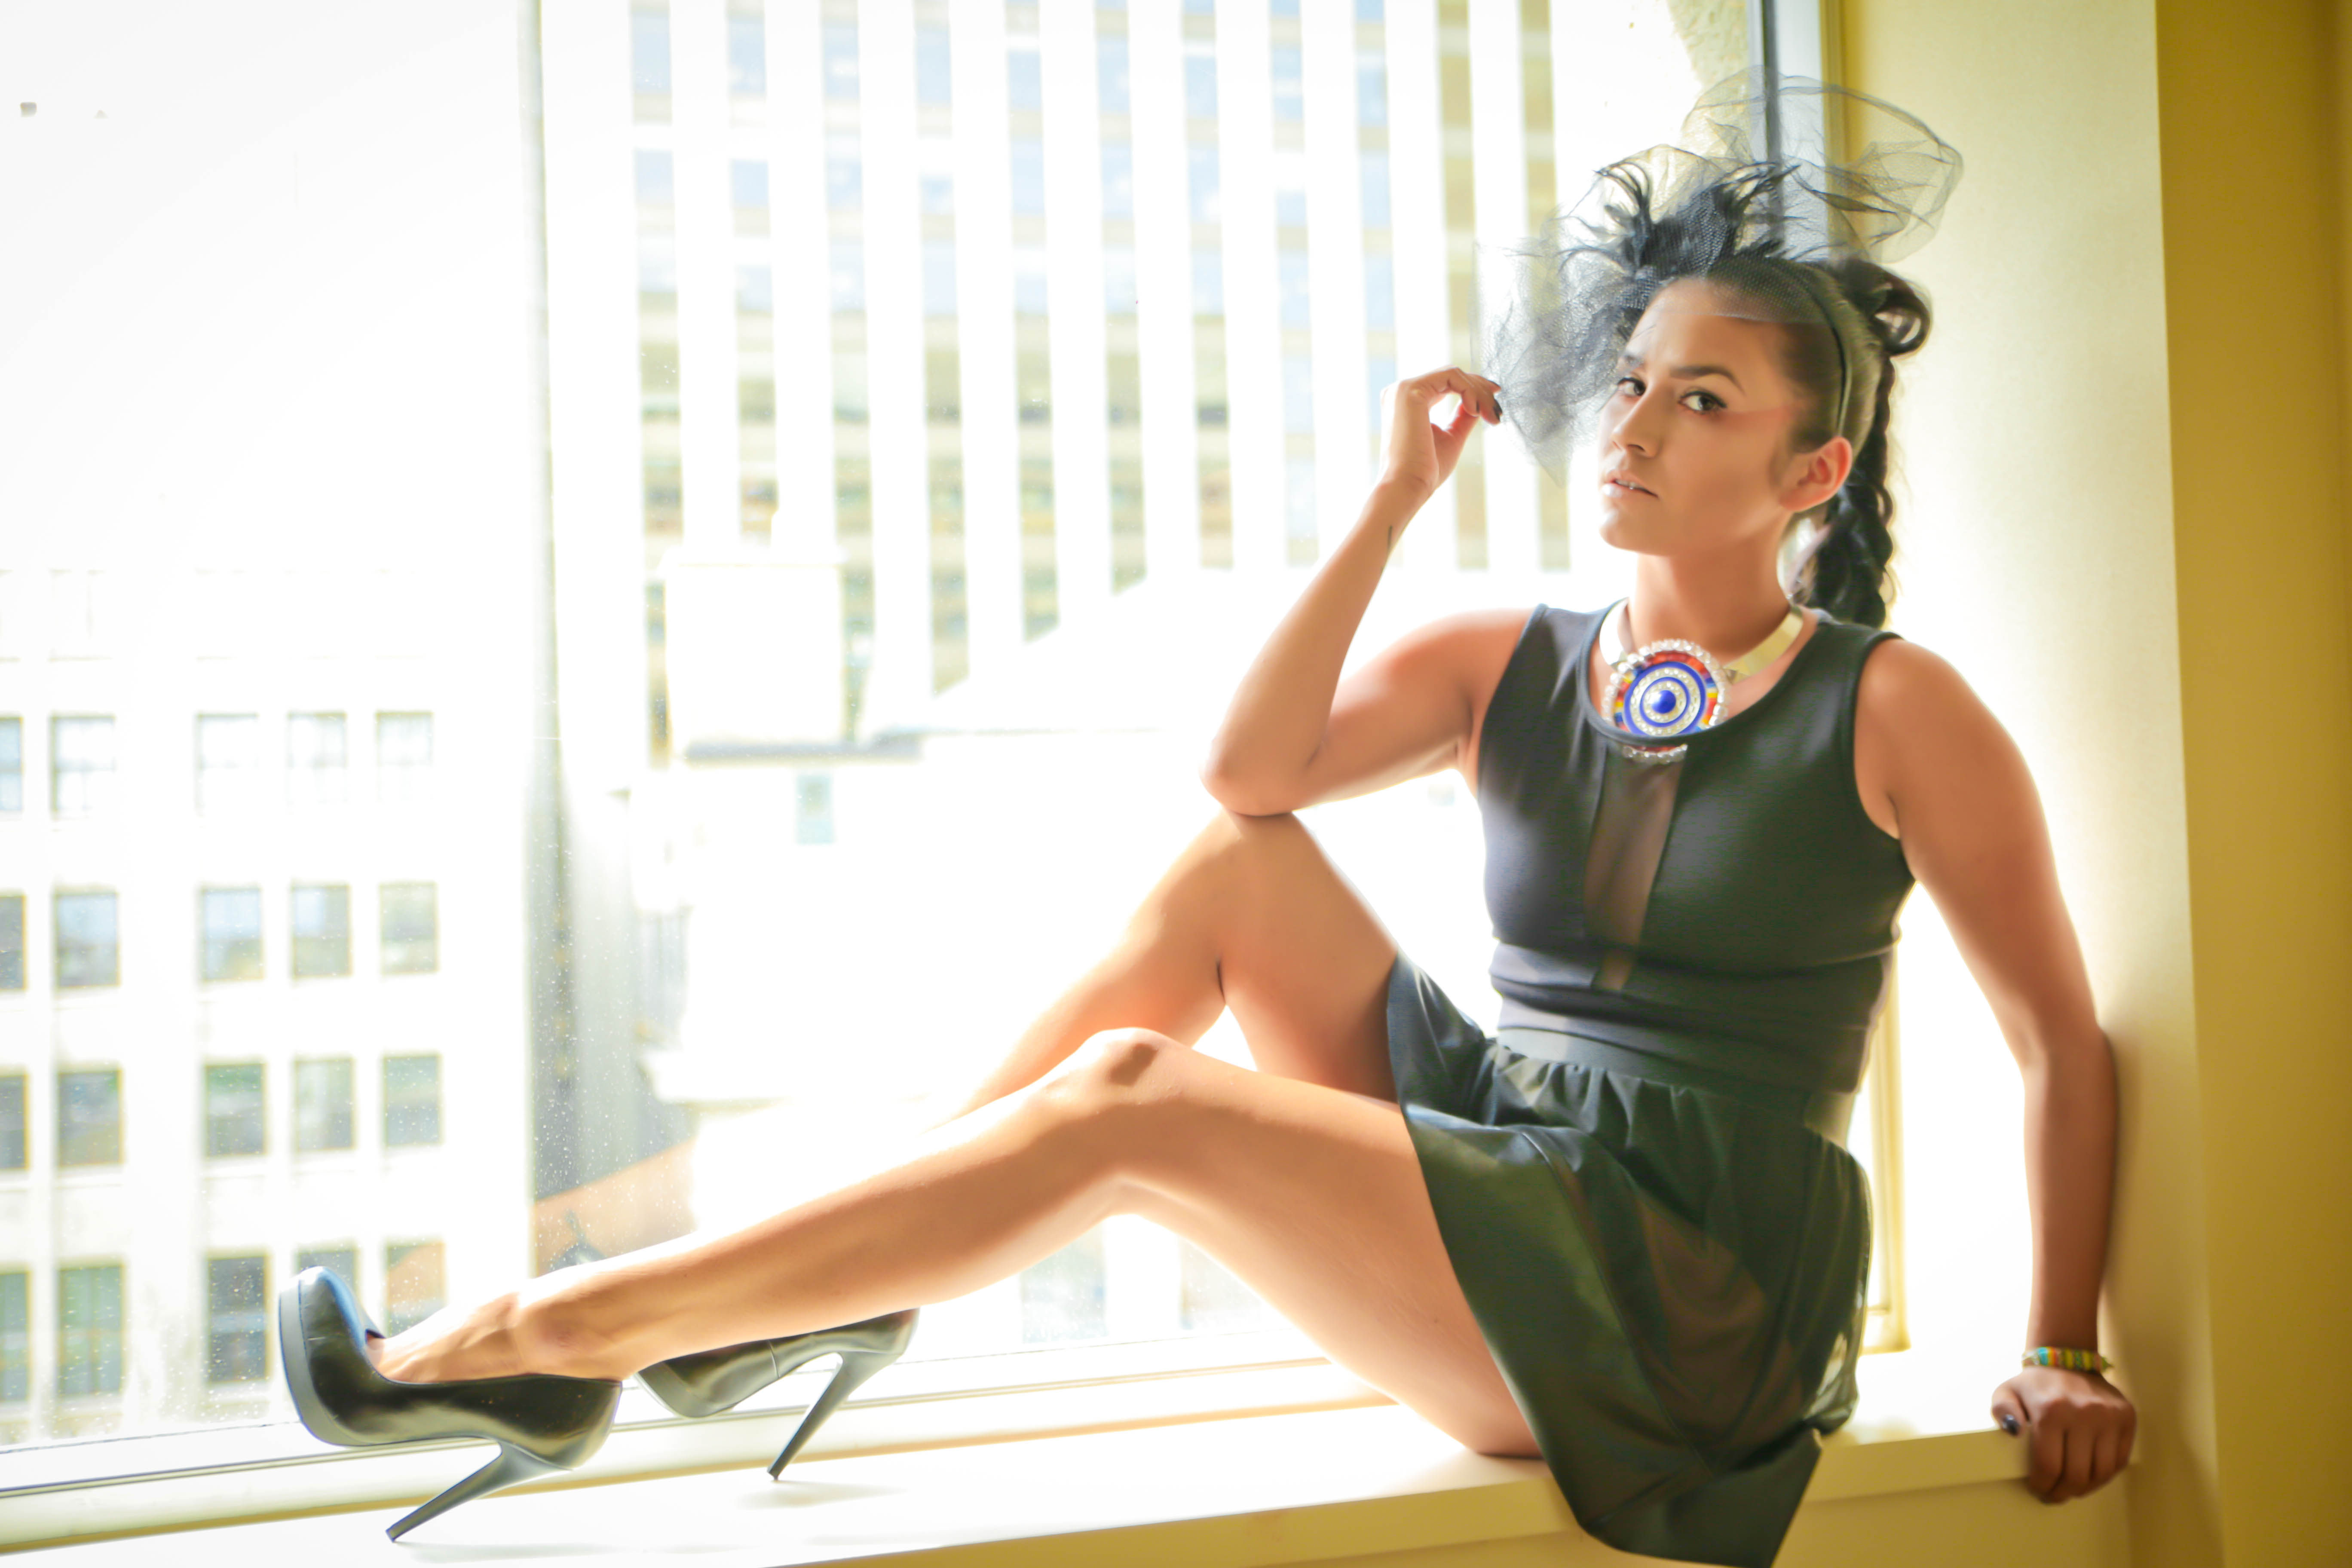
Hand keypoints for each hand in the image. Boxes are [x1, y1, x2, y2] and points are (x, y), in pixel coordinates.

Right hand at [1379, 368, 1499, 494]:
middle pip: (1451, 376)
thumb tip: (1479, 402)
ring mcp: (1404, 389)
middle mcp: (1402, 392)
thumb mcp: (1451, 437)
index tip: (1494, 399)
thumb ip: (1463, 416)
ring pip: (1453, 374)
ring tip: (1488, 414)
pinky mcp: (1410, 390)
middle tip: (1496, 410)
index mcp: (1409, 403)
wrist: (1407, 485)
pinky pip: (1450, 376)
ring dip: (1478, 392)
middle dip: (1480, 389)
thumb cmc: (1425, 470)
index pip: (1445, 383)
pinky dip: (1469, 390)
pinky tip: (1475, 410)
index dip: (1473, 387)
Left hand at [1990, 1366, 2135, 1501]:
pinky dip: (2104, 1476)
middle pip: (2076, 1474)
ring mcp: (2109, 1415)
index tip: (2037, 1490)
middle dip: (2062, 1492)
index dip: (2043, 1485)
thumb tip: (2013, 1431)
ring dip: (2085, 1489)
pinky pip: (2119, 1460)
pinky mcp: (2126, 1417)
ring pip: (2101, 1472)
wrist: (2067, 1359)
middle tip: (2053, 1496)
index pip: (2049, 1465)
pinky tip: (2090, 1478)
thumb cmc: (2035, 1384)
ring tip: (2071, 1490)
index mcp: (2051, 1409)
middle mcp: (2083, 1413)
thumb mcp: (2007, 1391)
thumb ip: (2002, 1410)